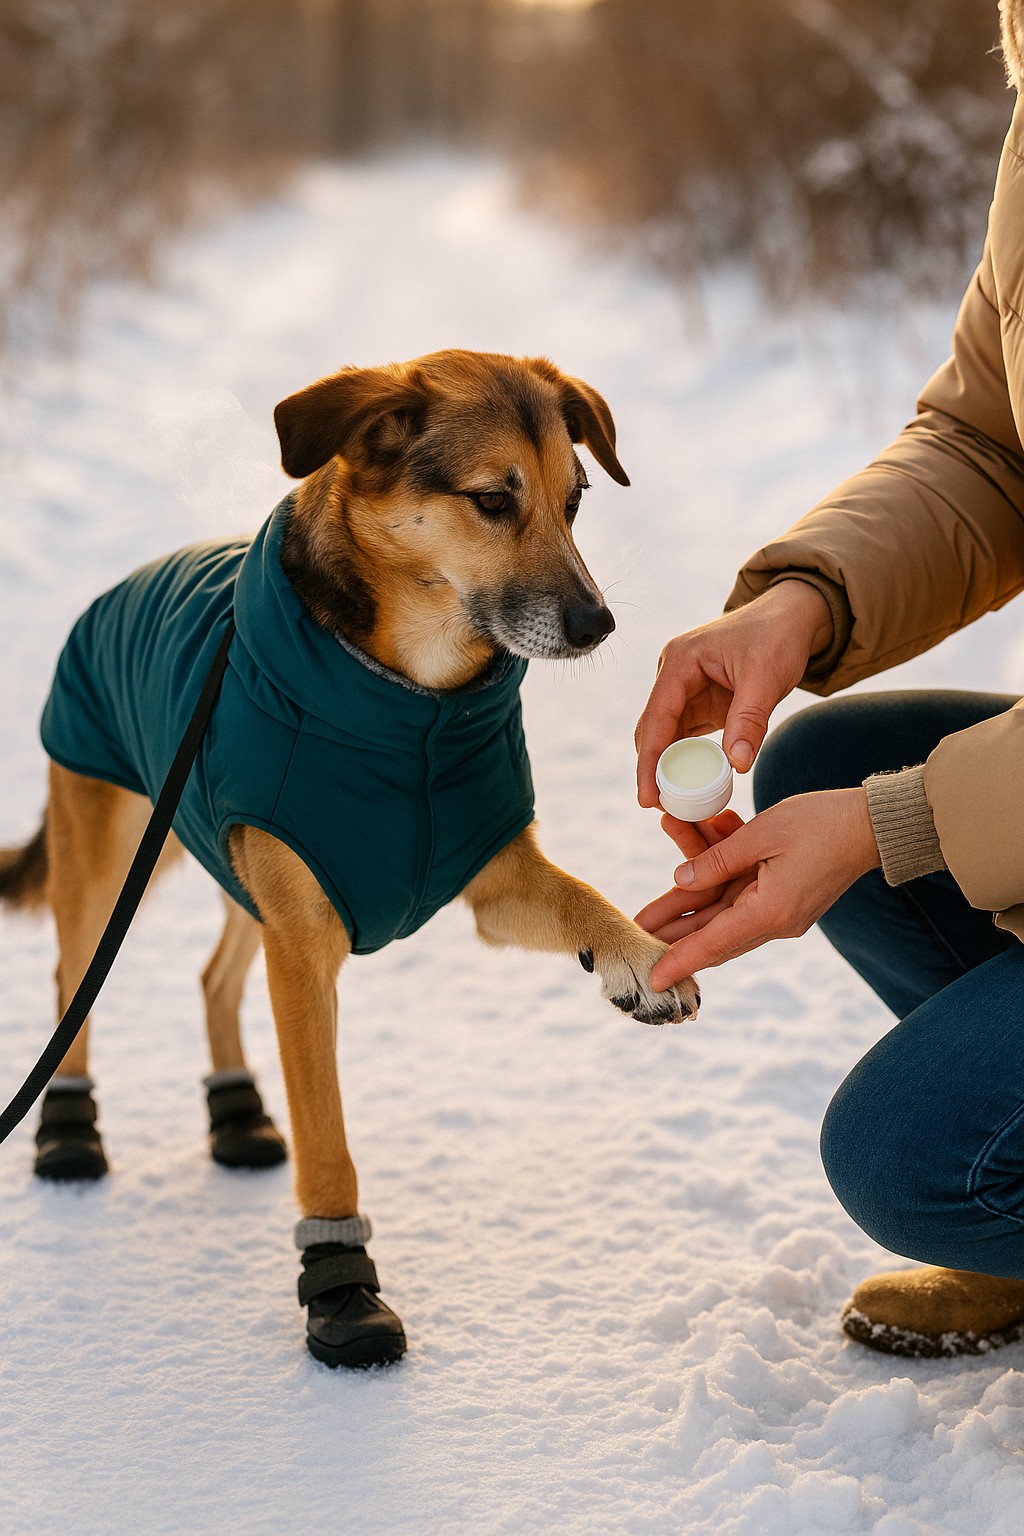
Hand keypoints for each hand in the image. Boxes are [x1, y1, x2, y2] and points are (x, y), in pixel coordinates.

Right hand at [634, 581, 832, 806]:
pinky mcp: (699, 700)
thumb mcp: (766, 677)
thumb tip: (737, 765)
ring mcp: (684, 688)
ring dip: (669, 768)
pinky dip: (687, 760)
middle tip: (659, 808)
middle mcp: (673, 674)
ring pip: (666, 736)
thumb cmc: (777, 637)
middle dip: (653, 770)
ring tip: (675, 804)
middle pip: (653, 730)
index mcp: (679, 662)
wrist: (792, 618)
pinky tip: (691, 785)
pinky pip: (685, 736)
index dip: (649, 762)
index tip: (647, 798)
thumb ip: (750, 720)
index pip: (655, 719)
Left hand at [634, 788, 880, 990]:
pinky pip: (740, 894)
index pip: (713, 944)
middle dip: (671, 936)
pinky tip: (689, 861)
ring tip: (647, 914)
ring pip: (721, 914)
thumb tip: (681, 880)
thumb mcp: (762, 834)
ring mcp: (780, 911)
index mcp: (770, 912)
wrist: (873, 824)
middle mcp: (774, 921)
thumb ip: (717, 859)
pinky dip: (716, 881)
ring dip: (687, 907)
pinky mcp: (783, 898)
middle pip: (711, 933)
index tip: (652, 980)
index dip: (678, 961)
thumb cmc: (822, 823)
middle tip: (632, 939)